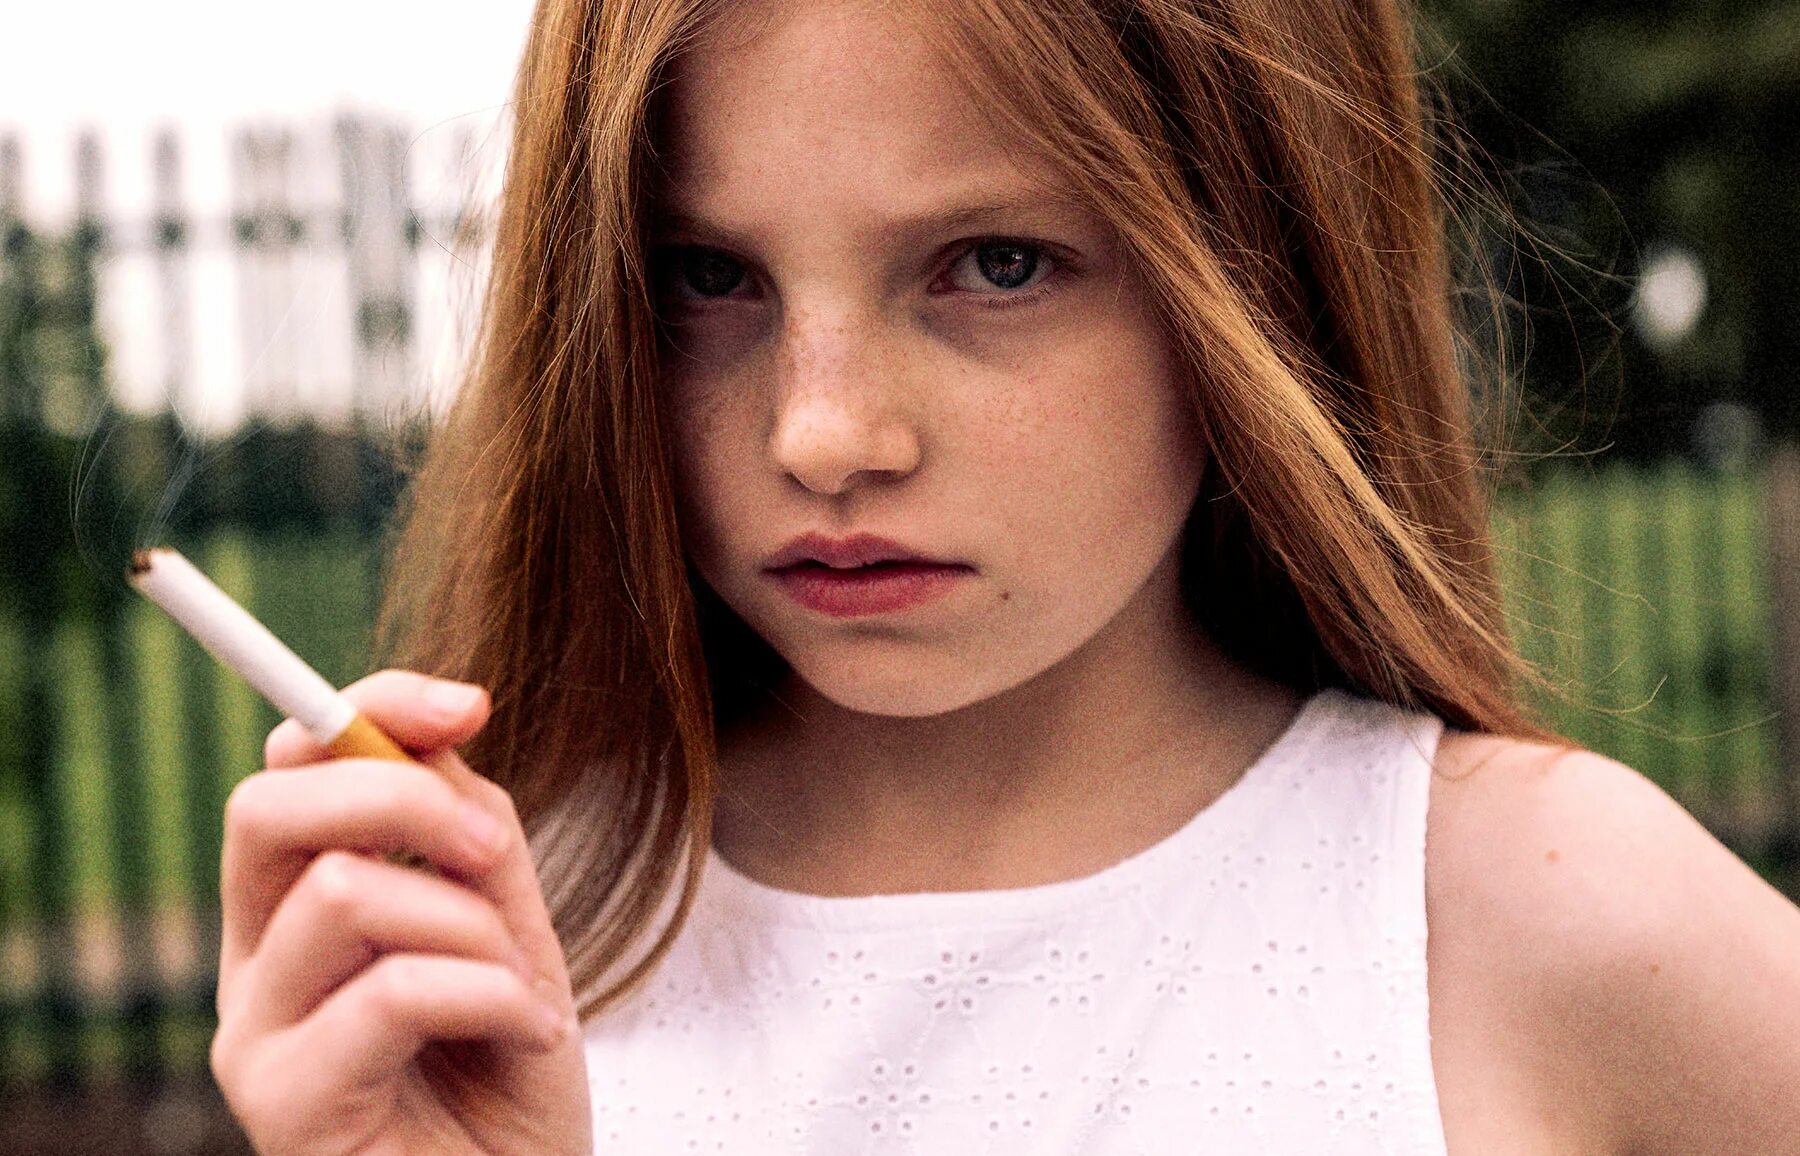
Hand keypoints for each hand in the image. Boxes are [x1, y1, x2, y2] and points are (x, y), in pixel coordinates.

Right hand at [210, 670, 592, 1155]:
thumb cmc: (507, 1066)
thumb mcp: (505, 923)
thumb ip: (469, 829)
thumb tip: (445, 727)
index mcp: (298, 901)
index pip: (290, 764)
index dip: (370, 706)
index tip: (473, 704)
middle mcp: (256, 958)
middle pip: (267, 806)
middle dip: (401, 797)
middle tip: (492, 852)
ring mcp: (257, 1033)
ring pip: (342, 891)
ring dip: (471, 927)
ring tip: (522, 988)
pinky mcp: (284, 1104)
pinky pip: (392, 991)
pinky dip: (491, 995)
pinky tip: (532, 1034)